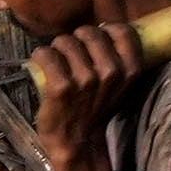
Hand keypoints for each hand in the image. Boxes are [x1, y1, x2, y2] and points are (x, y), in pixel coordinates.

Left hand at [27, 17, 147, 170]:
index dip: (106, 31)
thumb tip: (105, 29)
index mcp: (130, 71)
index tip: (96, 40)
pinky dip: (41, 55)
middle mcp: (110, 73)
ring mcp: (85, 80)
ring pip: (66, 41)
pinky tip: (42, 62)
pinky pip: (46, 54)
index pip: (123, 32)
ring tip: (57, 60)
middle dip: (77, 38)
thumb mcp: (120, 87)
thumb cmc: (96, 110)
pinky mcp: (61, 87)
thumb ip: (119, 60)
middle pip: (90, 33)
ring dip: (57, 47)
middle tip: (72, 52)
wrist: (76, 142)